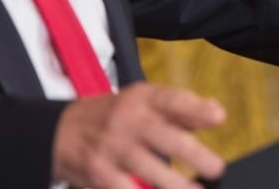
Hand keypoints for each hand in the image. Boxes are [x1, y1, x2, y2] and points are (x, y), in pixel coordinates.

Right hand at [52, 82, 225, 188]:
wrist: (59, 130)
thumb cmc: (115, 115)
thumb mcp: (142, 101)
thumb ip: (180, 109)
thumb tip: (216, 113)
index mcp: (142, 98)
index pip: (171, 100)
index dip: (196, 108)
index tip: (219, 117)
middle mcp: (127, 120)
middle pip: (164, 137)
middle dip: (194, 154)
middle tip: (216, 168)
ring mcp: (112, 148)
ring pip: (148, 170)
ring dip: (176, 185)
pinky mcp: (99, 174)